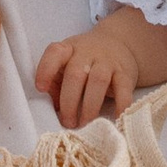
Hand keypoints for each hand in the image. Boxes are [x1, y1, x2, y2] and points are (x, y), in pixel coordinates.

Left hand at [34, 6, 166, 130]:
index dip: (46, 69)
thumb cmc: (85, 60)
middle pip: (75, 74)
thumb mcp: (67, 63)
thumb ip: (57, 81)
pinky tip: (114, 119)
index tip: (40, 88)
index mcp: (68, 49)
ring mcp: (107, 61)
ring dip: (89, 106)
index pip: (54, 53)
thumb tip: (53, 106)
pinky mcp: (125, 73)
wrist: (118, 43)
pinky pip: (123, 89)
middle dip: (69, 102)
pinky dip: (120, 105)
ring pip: (98, 81)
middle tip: (67, 122)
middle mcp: (87, 52)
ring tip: (85, 124)